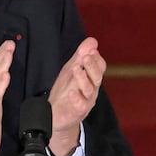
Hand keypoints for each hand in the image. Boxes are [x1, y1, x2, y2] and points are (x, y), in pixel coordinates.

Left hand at [47, 37, 106, 155]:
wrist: (56, 114)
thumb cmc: (66, 90)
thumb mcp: (72, 70)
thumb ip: (81, 55)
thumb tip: (92, 40)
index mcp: (91, 78)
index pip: (100, 67)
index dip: (96, 58)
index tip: (90, 49)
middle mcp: (92, 89)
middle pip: (97, 77)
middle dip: (92, 66)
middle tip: (85, 56)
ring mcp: (86, 100)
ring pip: (89, 89)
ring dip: (83, 78)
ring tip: (75, 68)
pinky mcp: (78, 111)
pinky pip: (80, 105)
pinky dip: (76, 98)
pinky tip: (71, 91)